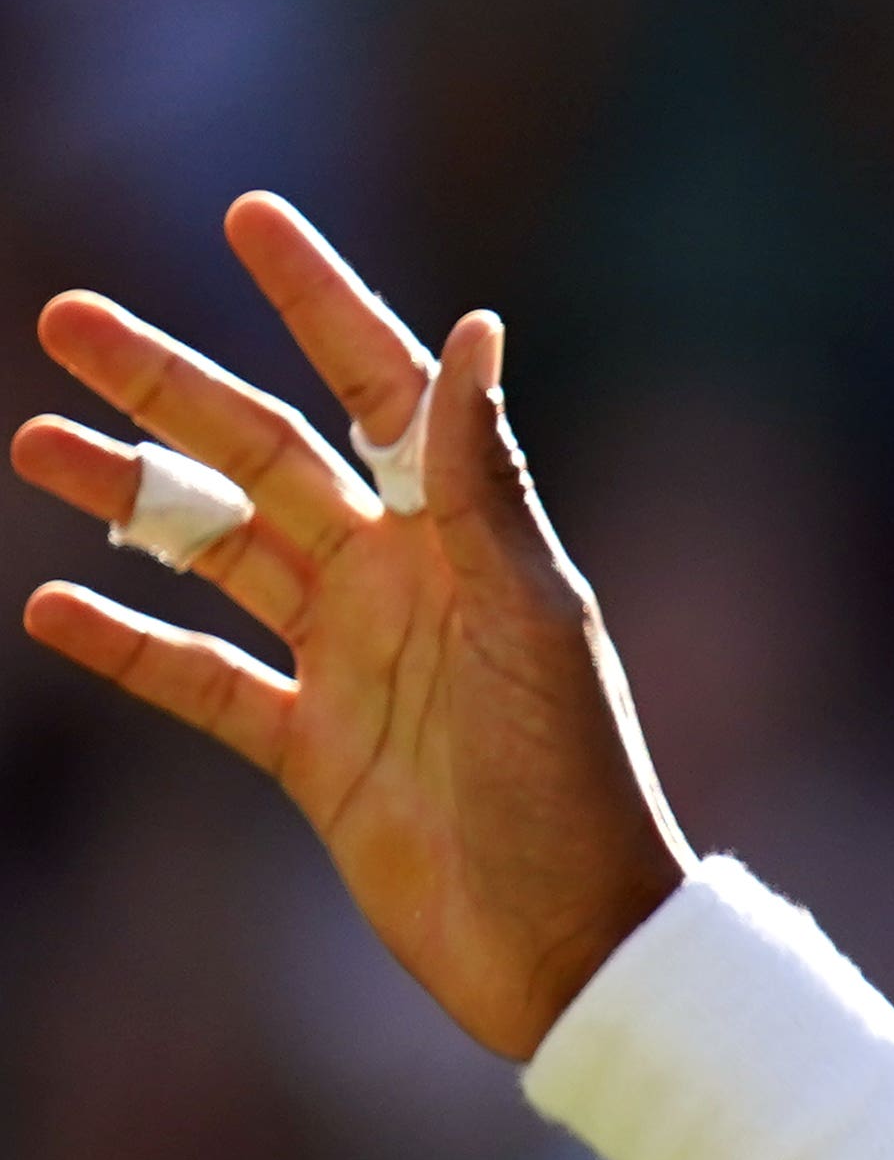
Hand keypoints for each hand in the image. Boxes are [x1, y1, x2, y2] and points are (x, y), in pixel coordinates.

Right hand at [15, 197, 688, 1058]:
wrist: (573, 944)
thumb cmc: (574, 779)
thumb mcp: (526, 618)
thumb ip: (482, 480)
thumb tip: (479, 327)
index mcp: (465, 539)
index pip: (380, 389)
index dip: (318, 301)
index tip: (248, 215)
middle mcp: (405, 586)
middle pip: (266, 457)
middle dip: (169, 385)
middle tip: (63, 316)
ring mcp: (353, 667)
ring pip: (218, 554)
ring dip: (128, 496)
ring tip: (31, 438)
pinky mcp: (314, 755)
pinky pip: (202, 682)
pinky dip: (128, 643)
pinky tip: (49, 604)